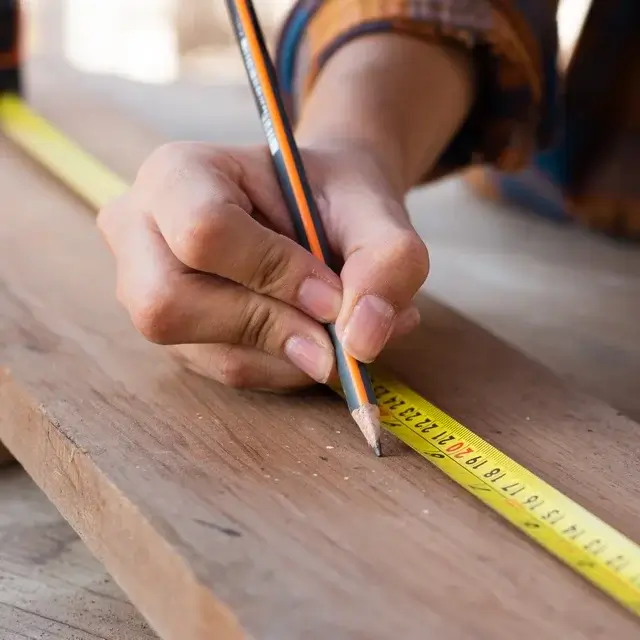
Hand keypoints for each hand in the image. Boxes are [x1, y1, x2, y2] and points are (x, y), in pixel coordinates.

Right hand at [97, 142, 428, 390]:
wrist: (319, 210)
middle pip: (171, 307)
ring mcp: (146, 290)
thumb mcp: (375, 209)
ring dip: (291, 355)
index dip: (273, 272)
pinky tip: (317, 340)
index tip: (332, 293)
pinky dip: (287, 367)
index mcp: (177, 175)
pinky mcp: (177, 334)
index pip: (203, 232)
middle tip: (335, 331)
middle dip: (270, 328)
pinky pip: (228, 372)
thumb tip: (361, 342)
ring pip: (207, 353)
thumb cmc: (334, 198)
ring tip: (341, 330)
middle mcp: (141, 233)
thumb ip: (387, 260)